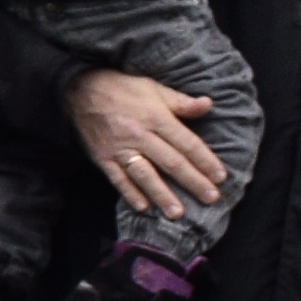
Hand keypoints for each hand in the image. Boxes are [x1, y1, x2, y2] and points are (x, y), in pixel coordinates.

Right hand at [68, 67, 226, 216]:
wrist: (80, 90)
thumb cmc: (122, 88)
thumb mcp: (154, 88)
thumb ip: (181, 101)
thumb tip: (208, 105)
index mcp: (155, 117)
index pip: (186, 143)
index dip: (205, 160)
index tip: (220, 176)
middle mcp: (139, 135)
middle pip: (171, 162)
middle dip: (193, 182)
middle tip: (211, 198)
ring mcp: (119, 148)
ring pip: (145, 175)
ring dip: (162, 195)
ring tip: (177, 213)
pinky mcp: (102, 158)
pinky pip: (118, 179)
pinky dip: (130, 194)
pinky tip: (143, 207)